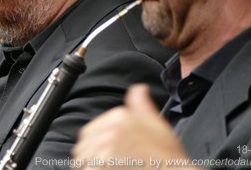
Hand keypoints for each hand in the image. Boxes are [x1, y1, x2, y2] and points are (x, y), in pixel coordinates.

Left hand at [72, 84, 194, 169]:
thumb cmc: (166, 156)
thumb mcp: (157, 124)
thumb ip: (141, 104)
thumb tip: (139, 88)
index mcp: (119, 117)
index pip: (89, 132)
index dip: (95, 145)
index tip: (105, 154)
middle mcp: (109, 131)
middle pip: (84, 147)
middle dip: (92, 157)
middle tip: (108, 164)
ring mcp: (104, 151)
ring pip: (83, 161)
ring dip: (91, 166)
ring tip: (110, 168)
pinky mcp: (100, 168)